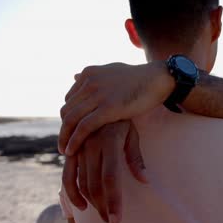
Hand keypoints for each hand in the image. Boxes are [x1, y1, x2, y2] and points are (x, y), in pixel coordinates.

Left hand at [58, 61, 173, 155]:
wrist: (158, 79)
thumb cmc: (139, 79)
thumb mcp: (112, 71)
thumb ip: (94, 77)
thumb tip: (75, 76)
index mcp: (89, 74)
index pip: (70, 99)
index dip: (69, 117)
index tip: (71, 130)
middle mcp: (89, 82)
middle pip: (67, 110)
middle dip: (64, 129)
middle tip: (64, 144)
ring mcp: (98, 94)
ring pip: (71, 119)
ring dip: (65, 137)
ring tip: (65, 150)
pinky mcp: (108, 108)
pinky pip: (84, 127)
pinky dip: (74, 140)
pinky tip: (72, 151)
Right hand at [62, 120, 146, 222]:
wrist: (100, 99)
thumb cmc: (122, 119)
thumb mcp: (132, 134)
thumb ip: (136, 158)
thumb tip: (145, 180)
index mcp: (109, 142)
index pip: (110, 177)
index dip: (113, 200)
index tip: (116, 219)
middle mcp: (91, 146)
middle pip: (94, 184)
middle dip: (103, 206)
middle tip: (111, 221)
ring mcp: (79, 148)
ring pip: (81, 182)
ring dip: (90, 203)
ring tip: (101, 215)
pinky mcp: (71, 151)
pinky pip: (67, 175)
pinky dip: (71, 192)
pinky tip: (80, 205)